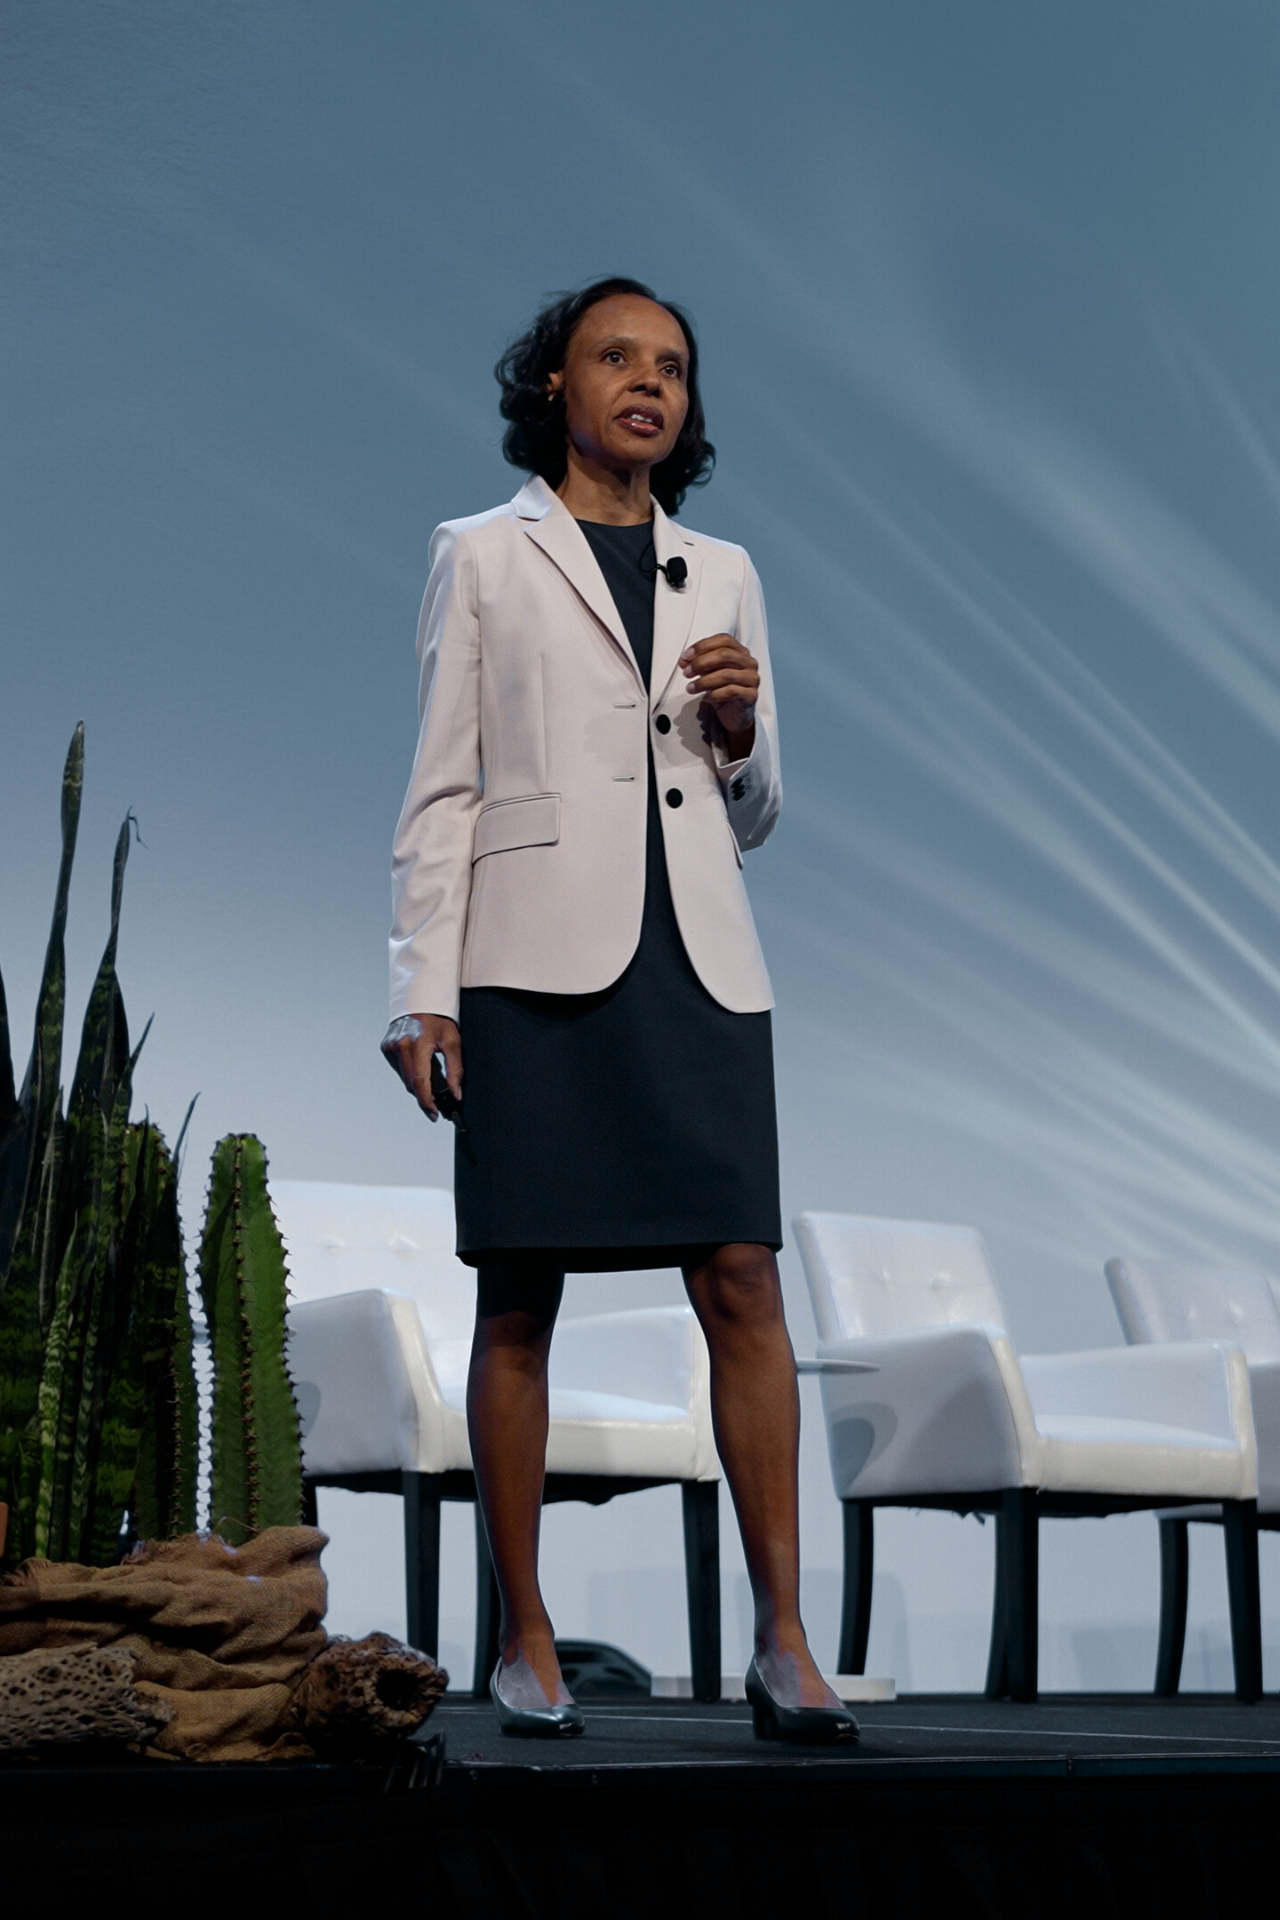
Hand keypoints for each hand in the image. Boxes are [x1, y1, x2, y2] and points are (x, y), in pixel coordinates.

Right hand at [381, 1013, 461, 1120]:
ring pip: (404, 1079)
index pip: (419, 1082)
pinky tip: (420, 1071)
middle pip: (410, 1084)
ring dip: (417, 1086)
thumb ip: (455, 1070)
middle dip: (424, 1097)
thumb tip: (455, 1094)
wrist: (420, 998)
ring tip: (432, 1088)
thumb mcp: (452, 1041)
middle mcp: (398, 1047)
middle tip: (438, 1107)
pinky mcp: (385, 1048)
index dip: (427, 1102)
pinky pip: (399, 1069)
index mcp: (415, 1044)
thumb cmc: (439, 1018)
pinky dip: (410, 1075)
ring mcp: (389, 1047)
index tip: (435, 1115)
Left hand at [679, 632, 757, 755]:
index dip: (703, 645)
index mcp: (741, 652)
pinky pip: (731, 692)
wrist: (734, 715)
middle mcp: (749, 663)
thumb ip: (699, 664)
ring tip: (691, 688)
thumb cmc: (722, 691)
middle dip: (701, 663)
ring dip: (704, 682)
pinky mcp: (752, 696)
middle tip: (686, 673)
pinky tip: (706, 698)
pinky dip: (714, 695)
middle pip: (724, 655)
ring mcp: (752, 679)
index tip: (686, 657)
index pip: (724, 640)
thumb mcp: (709, 673)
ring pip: (726, 675)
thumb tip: (684, 660)